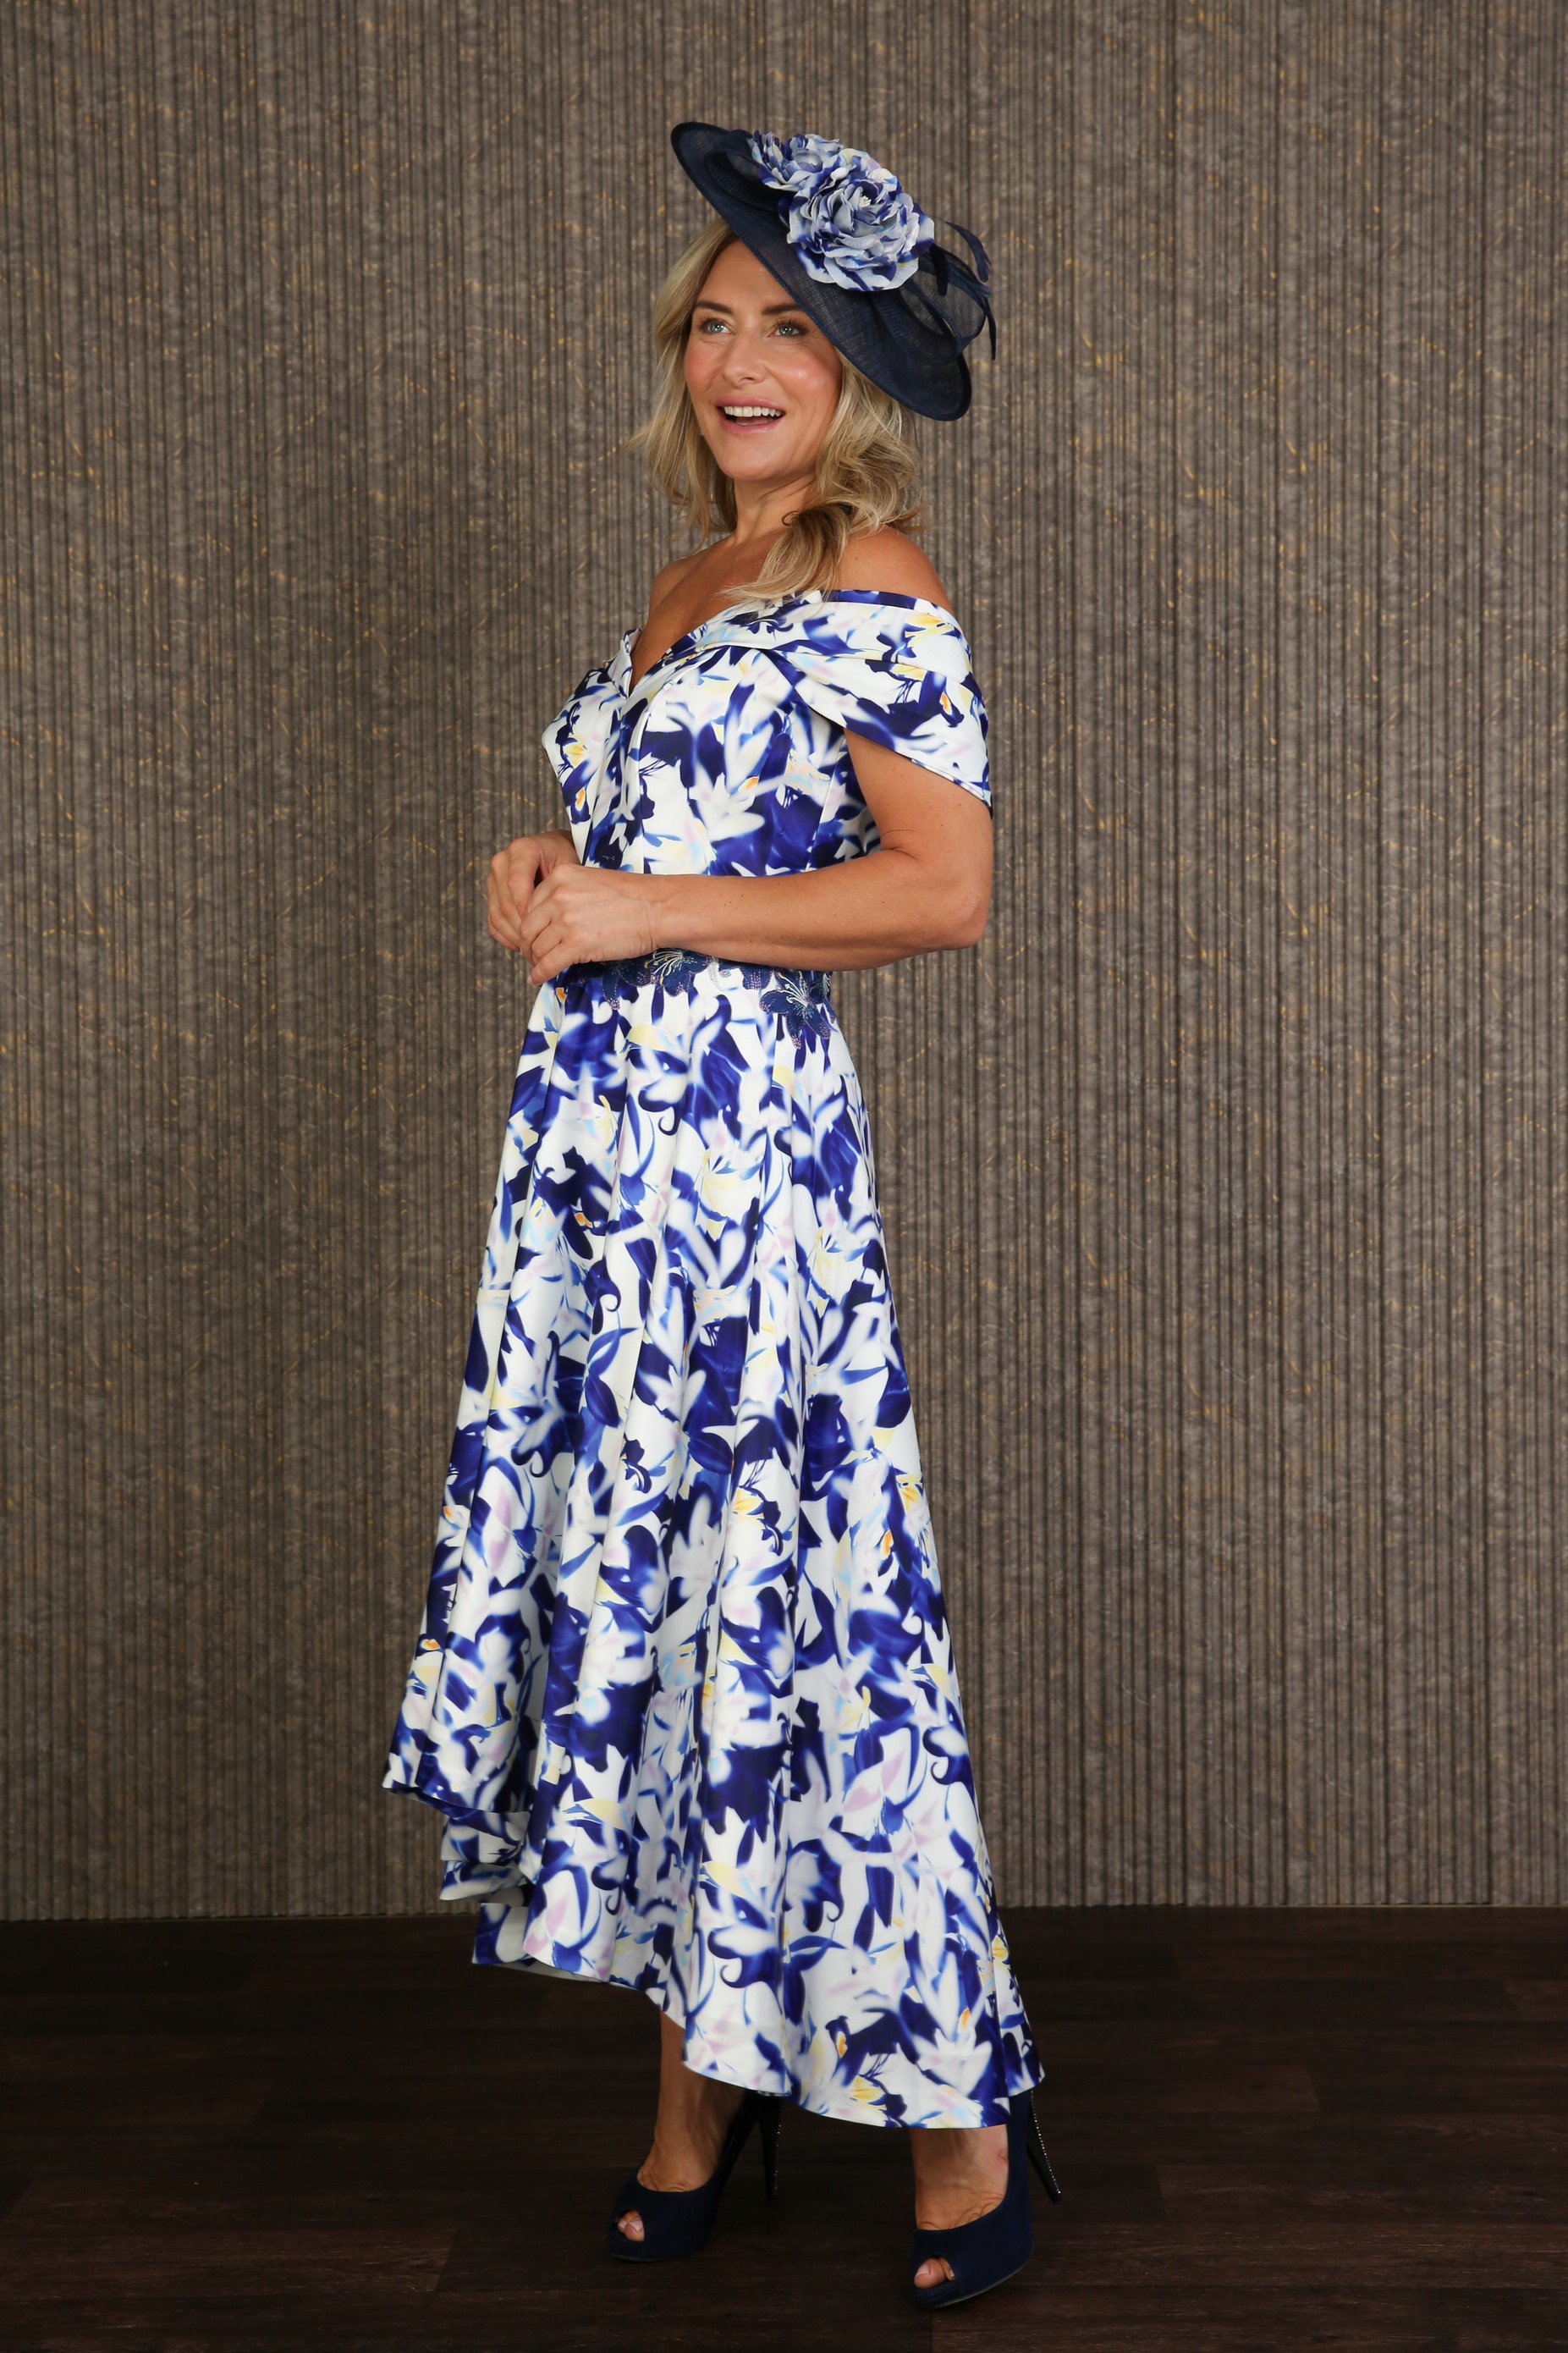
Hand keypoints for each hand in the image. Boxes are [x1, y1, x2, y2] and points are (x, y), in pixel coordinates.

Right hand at [487, 829, 579, 957]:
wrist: (553, 853)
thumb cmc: (564, 858)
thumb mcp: (569, 866)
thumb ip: (559, 887)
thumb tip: (549, 917)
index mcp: (521, 850)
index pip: (516, 883)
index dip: (526, 908)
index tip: (542, 925)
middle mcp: (502, 863)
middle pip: (506, 902)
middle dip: (523, 927)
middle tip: (541, 944)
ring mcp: (494, 879)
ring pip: (498, 914)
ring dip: (514, 935)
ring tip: (534, 948)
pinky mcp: (492, 895)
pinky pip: (493, 921)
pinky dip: (506, 937)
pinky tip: (523, 945)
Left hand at [488, 831, 663, 984]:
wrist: (659, 908)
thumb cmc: (634, 898)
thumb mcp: (592, 884)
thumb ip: (568, 896)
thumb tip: (552, 923)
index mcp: (561, 876)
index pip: (530, 906)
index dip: (530, 926)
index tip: (535, 938)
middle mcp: (559, 895)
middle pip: (527, 928)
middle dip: (528, 946)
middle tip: (534, 957)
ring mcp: (567, 920)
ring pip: (536, 948)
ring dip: (536, 962)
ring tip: (541, 968)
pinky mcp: (577, 943)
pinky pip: (548, 964)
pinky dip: (540, 975)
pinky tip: (539, 979)